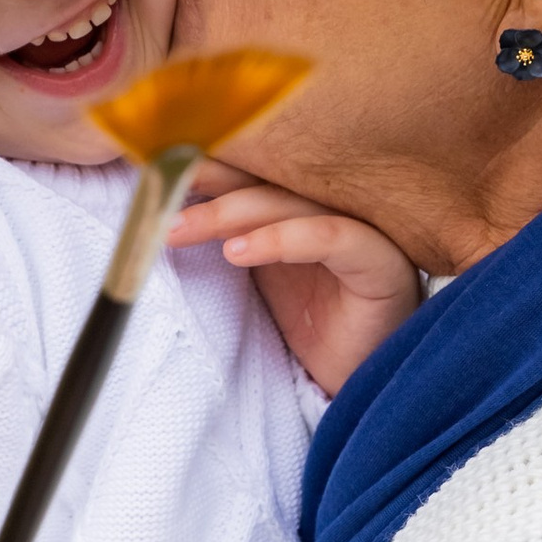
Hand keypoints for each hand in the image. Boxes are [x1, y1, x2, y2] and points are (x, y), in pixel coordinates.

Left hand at [170, 166, 421, 393]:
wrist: (357, 378)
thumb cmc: (311, 323)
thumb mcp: (260, 270)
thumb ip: (233, 231)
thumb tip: (170, 203)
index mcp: (312, 199)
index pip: (260, 167)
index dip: (211, 162)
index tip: (159, 168)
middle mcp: (342, 204)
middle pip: (273, 176)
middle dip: (212, 180)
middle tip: (159, 194)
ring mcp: (367, 229)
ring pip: (292, 203)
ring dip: (231, 213)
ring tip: (182, 229)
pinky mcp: (381, 263)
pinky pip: (330, 237)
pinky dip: (281, 239)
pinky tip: (238, 252)